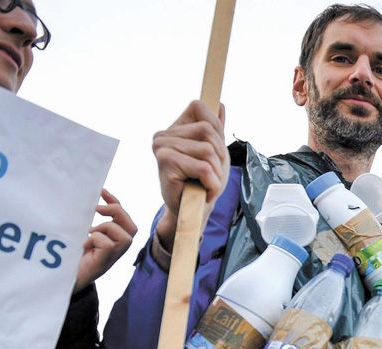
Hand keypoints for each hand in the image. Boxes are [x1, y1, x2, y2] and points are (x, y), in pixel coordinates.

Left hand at [73, 189, 137, 291]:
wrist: (62, 280)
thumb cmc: (70, 258)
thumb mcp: (80, 234)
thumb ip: (86, 222)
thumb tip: (83, 203)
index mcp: (113, 240)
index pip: (122, 217)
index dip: (114, 202)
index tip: (101, 190)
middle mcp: (118, 249)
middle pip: (132, 226)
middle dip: (116, 212)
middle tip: (97, 209)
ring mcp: (113, 257)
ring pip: (124, 236)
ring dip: (105, 229)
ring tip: (89, 234)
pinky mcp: (104, 263)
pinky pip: (108, 244)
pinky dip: (95, 240)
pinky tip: (84, 246)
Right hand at [152, 100, 228, 251]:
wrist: (192, 212)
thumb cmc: (202, 182)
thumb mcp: (215, 152)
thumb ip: (215, 128)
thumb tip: (219, 104)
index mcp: (174, 128)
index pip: (201, 109)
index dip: (217, 129)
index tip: (214, 153)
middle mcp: (163, 135)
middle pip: (208, 131)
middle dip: (219, 156)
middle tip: (211, 174)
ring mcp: (162, 147)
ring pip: (208, 150)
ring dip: (216, 173)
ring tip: (206, 183)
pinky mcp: (165, 163)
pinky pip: (204, 168)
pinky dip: (212, 184)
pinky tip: (204, 191)